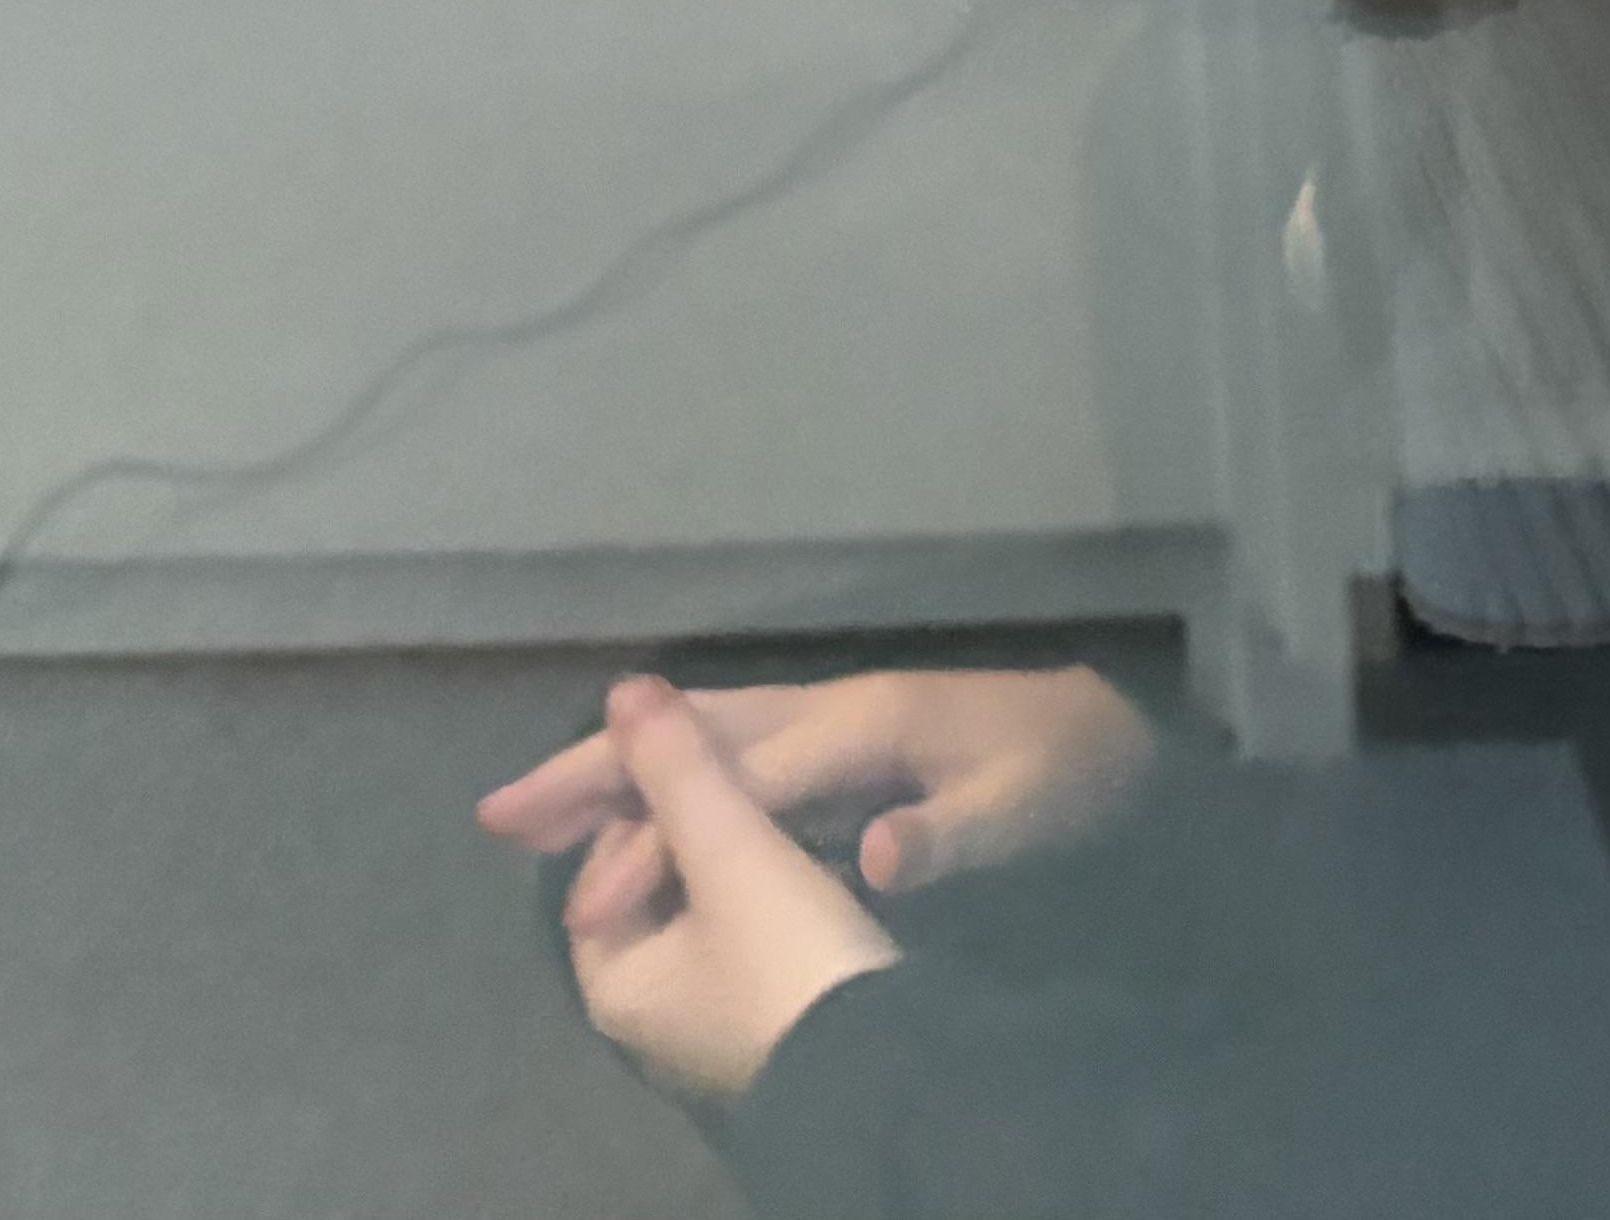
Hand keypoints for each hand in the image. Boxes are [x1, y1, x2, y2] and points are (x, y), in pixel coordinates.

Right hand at [487, 664, 1158, 902]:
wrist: (1112, 734)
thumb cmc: (1066, 775)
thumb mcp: (1024, 813)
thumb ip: (950, 837)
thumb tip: (876, 856)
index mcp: (868, 721)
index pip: (742, 782)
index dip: (663, 837)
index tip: (589, 905)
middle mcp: (836, 704)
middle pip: (699, 733)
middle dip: (599, 770)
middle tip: (497, 815)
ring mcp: (833, 716)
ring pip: (706, 735)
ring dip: (617, 768)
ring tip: (529, 814)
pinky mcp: (837, 739)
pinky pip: (731, 753)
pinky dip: (665, 774)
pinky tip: (626, 811)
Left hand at [545, 678, 900, 1104]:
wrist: (889, 1064)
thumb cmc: (792, 960)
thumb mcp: (735, 852)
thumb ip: (681, 768)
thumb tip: (625, 687)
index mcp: (614, 981)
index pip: (608, 858)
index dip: (650, 791)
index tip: (706, 742)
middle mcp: (649, 1013)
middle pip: (659, 885)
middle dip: (694, 819)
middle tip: (748, 759)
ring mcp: (712, 1025)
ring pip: (711, 910)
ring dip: (738, 853)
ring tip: (784, 795)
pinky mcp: (771, 1024)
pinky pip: (752, 936)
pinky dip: (769, 890)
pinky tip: (815, 856)